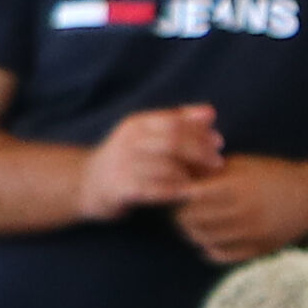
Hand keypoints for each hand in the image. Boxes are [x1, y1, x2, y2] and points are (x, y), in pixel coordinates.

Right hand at [73, 106, 223, 221]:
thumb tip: (210, 113)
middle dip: (201, 152)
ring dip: (192, 175)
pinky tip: (188, 195)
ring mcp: (124, 164)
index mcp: (138, 124)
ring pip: (167, 167)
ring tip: (207, 181)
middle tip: (218, 163)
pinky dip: (176, 192)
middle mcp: (129, 141)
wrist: (88, 184)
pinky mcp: (122, 188)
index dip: (200, 132)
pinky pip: (156, 190)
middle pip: (173, 142)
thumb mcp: (147, 136)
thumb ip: (177, 123)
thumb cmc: (127, 160)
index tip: (219, 142)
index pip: (175, 122)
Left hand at [169, 155, 307, 264]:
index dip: (178, 193)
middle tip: (176, 209)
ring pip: (204, 238)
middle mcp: (244, 212)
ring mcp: (251, 234)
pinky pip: (221, 254)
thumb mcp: (241, 164)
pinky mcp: (257, 250)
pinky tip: (206, 239)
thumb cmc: (271, 176)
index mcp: (238, 187)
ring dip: (191, 232)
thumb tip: (177, 174)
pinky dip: (208, 248)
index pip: (193, 195)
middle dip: (180, 214)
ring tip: (188, 224)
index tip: (174, 190)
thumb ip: (211, 171)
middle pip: (194, 219)